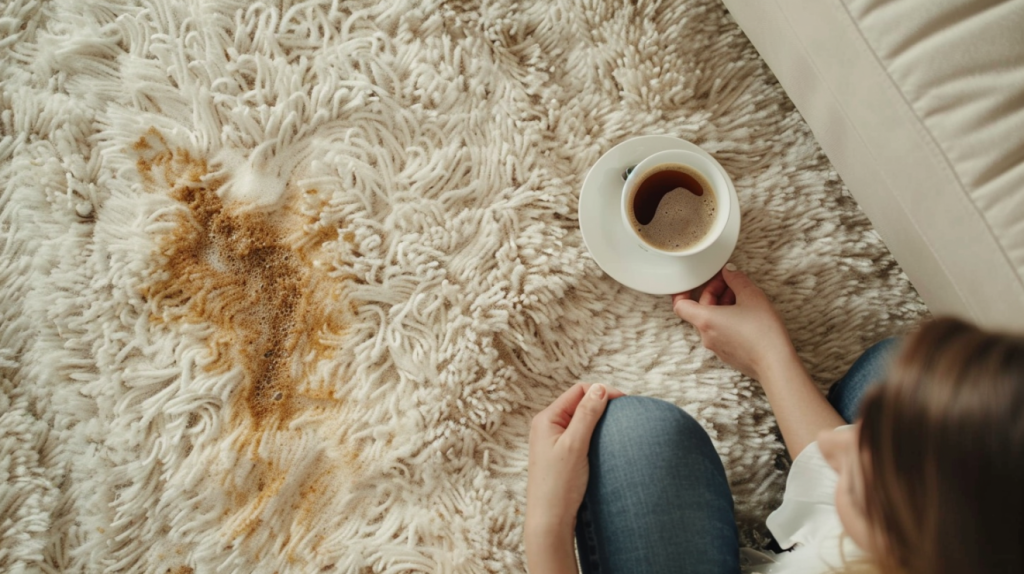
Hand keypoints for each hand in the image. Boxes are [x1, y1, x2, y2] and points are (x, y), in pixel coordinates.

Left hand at [525, 382, 624, 572]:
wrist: (549, 522)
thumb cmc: (559, 485)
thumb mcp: (575, 445)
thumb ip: (586, 415)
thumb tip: (600, 388)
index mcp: (546, 419)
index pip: (578, 391)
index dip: (602, 392)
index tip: (626, 402)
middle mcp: (547, 427)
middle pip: (579, 403)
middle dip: (602, 405)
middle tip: (624, 415)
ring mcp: (553, 442)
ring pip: (581, 420)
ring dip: (599, 420)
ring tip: (618, 428)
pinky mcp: (561, 456)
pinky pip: (580, 436)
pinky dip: (595, 435)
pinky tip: (606, 444)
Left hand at [672, 264, 796, 380]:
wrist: (776, 364)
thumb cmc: (762, 331)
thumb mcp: (751, 295)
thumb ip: (737, 279)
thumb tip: (729, 272)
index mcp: (705, 320)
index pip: (680, 305)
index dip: (683, 291)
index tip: (693, 283)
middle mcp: (706, 335)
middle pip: (700, 309)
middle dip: (714, 292)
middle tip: (730, 282)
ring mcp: (716, 347)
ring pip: (712, 321)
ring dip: (722, 305)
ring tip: (742, 296)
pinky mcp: (728, 355)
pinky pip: (721, 332)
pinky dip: (728, 320)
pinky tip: (747, 314)